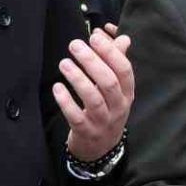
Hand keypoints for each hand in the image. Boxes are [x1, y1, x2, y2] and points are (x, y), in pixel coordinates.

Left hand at [56, 29, 134, 160]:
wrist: (101, 148)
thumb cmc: (108, 110)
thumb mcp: (117, 89)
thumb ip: (117, 61)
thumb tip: (122, 37)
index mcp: (127, 92)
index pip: (124, 70)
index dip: (110, 52)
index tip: (94, 37)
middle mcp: (118, 106)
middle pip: (108, 82)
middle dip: (91, 61)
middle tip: (74, 45)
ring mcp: (103, 121)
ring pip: (93, 98)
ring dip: (78, 78)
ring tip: (64, 63)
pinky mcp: (86, 131)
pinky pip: (76, 116)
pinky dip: (66, 101)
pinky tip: (57, 87)